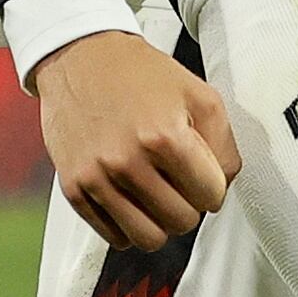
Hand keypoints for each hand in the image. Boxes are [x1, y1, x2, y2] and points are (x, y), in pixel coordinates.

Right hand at [33, 30, 242, 250]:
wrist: (80, 58)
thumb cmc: (141, 75)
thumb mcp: (199, 94)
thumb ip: (224, 144)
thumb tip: (223, 186)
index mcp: (165, 136)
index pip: (211, 197)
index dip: (212, 185)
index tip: (202, 172)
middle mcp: (128, 161)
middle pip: (182, 222)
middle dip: (188, 203)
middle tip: (178, 179)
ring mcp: (97, 178)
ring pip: (149, 239)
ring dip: (160, 220)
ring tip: (157, 193)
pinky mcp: (73, 188)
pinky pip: (113, 236)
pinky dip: (128, 224)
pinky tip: (131, 196)